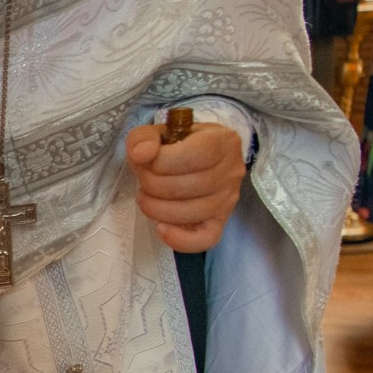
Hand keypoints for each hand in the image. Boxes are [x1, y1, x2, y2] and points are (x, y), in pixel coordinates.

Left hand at [125, 121, 247, 252]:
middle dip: (152, 185)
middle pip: (189, 187)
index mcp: (222, 142)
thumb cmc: (178, 145)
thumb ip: (143, 138)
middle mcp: (231, 171)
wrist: (199, 156)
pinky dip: (180, 239)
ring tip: (147, 197)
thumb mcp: (158, 133)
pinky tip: (161, 228)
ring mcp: (228, 199)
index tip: (146, 160)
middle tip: (143, 179)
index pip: (194, 156)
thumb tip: (141, 154)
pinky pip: (206, 239)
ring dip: (157, 208)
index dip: (160, 162)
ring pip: (191, 213)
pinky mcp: (220, 222)